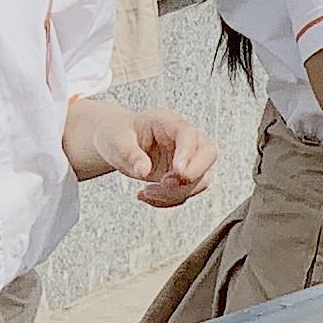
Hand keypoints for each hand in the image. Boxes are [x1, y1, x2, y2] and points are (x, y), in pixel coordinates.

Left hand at [64, 99, 214, 205]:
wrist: (116, 142)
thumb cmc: (116, 134)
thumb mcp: (114, 141)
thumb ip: (130, 154)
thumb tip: (144, 171)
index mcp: (166, 122)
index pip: (188, 133)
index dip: (188, 152)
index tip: (178, 171)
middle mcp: (182, 139)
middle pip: (208, 154)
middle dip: (191, 175)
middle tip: (164, 183)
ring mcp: (185, 158)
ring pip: (200, 179)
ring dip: (176, 193)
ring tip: (147, 192)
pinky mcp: (181, 176)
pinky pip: (187, 192)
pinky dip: (169, 200)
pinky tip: (147, 196)